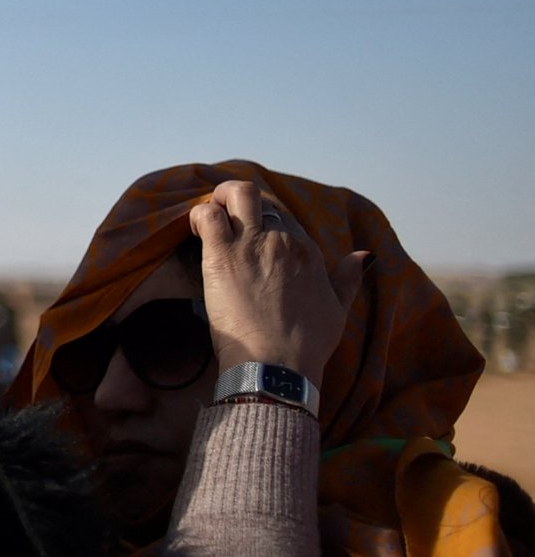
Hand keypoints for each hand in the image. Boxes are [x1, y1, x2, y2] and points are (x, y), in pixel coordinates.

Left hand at [187, 179, 368, 378]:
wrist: (278, 366)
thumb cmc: (306, 345)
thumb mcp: (339, 310)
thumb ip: (349, 278)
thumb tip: (365, 255)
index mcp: (308, 251)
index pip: (284, 218)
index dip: (265, 224)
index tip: (250, 239)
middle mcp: (283, 240)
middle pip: (261, 202)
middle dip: (241, 205)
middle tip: (226, 222)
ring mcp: (252, 244)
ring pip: (237, 194)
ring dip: (220, 197)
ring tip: (209, 218)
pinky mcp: (222, 255)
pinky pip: (208, 216)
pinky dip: (199, 215)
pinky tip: (196, 231)